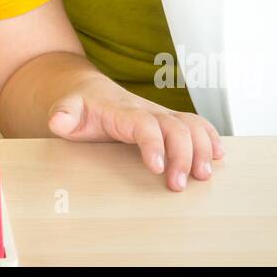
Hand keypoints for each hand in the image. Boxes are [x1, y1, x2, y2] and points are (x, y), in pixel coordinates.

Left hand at [48, 79, 224, 191]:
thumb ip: (63, 114)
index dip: (154, 144)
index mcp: (123, 110)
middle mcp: (148, 110)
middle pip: (175, 127)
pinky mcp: (170, 122)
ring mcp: (162, 115)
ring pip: (191, 125)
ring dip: (202, 149)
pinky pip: (197, 125)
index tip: (156, 168)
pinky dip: (211, 138)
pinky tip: (219, 156)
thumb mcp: (66, 108)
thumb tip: (58, 120)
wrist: (90, 90)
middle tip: (178, 185)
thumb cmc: (80, 106)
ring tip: (204, 176)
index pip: (144, 124)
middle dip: (183, 156)